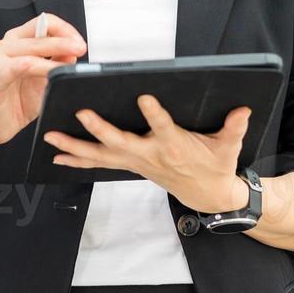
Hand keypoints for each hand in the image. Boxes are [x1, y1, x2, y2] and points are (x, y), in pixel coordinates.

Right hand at [0, 12, 86, 148]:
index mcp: (16, 42)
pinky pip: (11, 68)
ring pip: (28, 50)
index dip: (63, 29)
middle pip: (37, 34)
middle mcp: (4, 46)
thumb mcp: (44, 81)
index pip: (42, 24)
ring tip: (67, 64)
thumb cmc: (16, 102)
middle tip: (80, 48)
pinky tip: (42, 68)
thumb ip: (57, 64)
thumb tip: (73, 52)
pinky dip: (28, 66)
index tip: (78, 42)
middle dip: (63, 41)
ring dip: (51, 54)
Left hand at [42, 94, 251, 213]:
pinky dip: (77, 161)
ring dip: (74, 146)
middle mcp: (150, 155)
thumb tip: (243, 108)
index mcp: (175, 146)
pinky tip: (56, 157)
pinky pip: (97, 164)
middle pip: (120, 142)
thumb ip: (234, 127)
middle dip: (100, 128)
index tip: (144, 97)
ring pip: (100, 155)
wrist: (207, 195)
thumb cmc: (216, 166)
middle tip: (82, 113)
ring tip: (50, 137)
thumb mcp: (229, 147)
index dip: (155, 114)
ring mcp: (135, 162)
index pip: (164, 127)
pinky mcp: (128, 165)